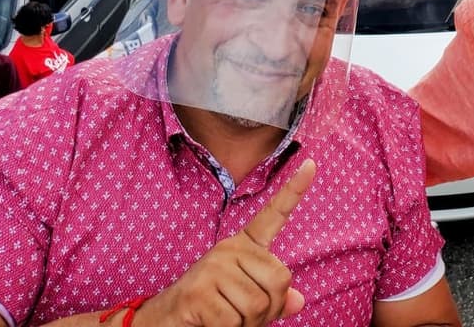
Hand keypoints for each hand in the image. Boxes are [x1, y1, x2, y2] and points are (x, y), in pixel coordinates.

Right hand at [135, 159, 315, 326]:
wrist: (161, 322)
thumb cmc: (209, 310)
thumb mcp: (245, 300)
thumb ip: (272, 296)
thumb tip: (297, 301)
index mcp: (245, 246)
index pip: (274, 215)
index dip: (295, 190)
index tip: (312, 162)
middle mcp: (230, 248)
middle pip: (279, 281)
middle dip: (268, 311)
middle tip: (242, 317)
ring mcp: (213, 266)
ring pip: (257, 305)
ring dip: (245, 325)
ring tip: (222, 320)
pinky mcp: (198, 290)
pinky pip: (232, 321)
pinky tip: (208, 324)